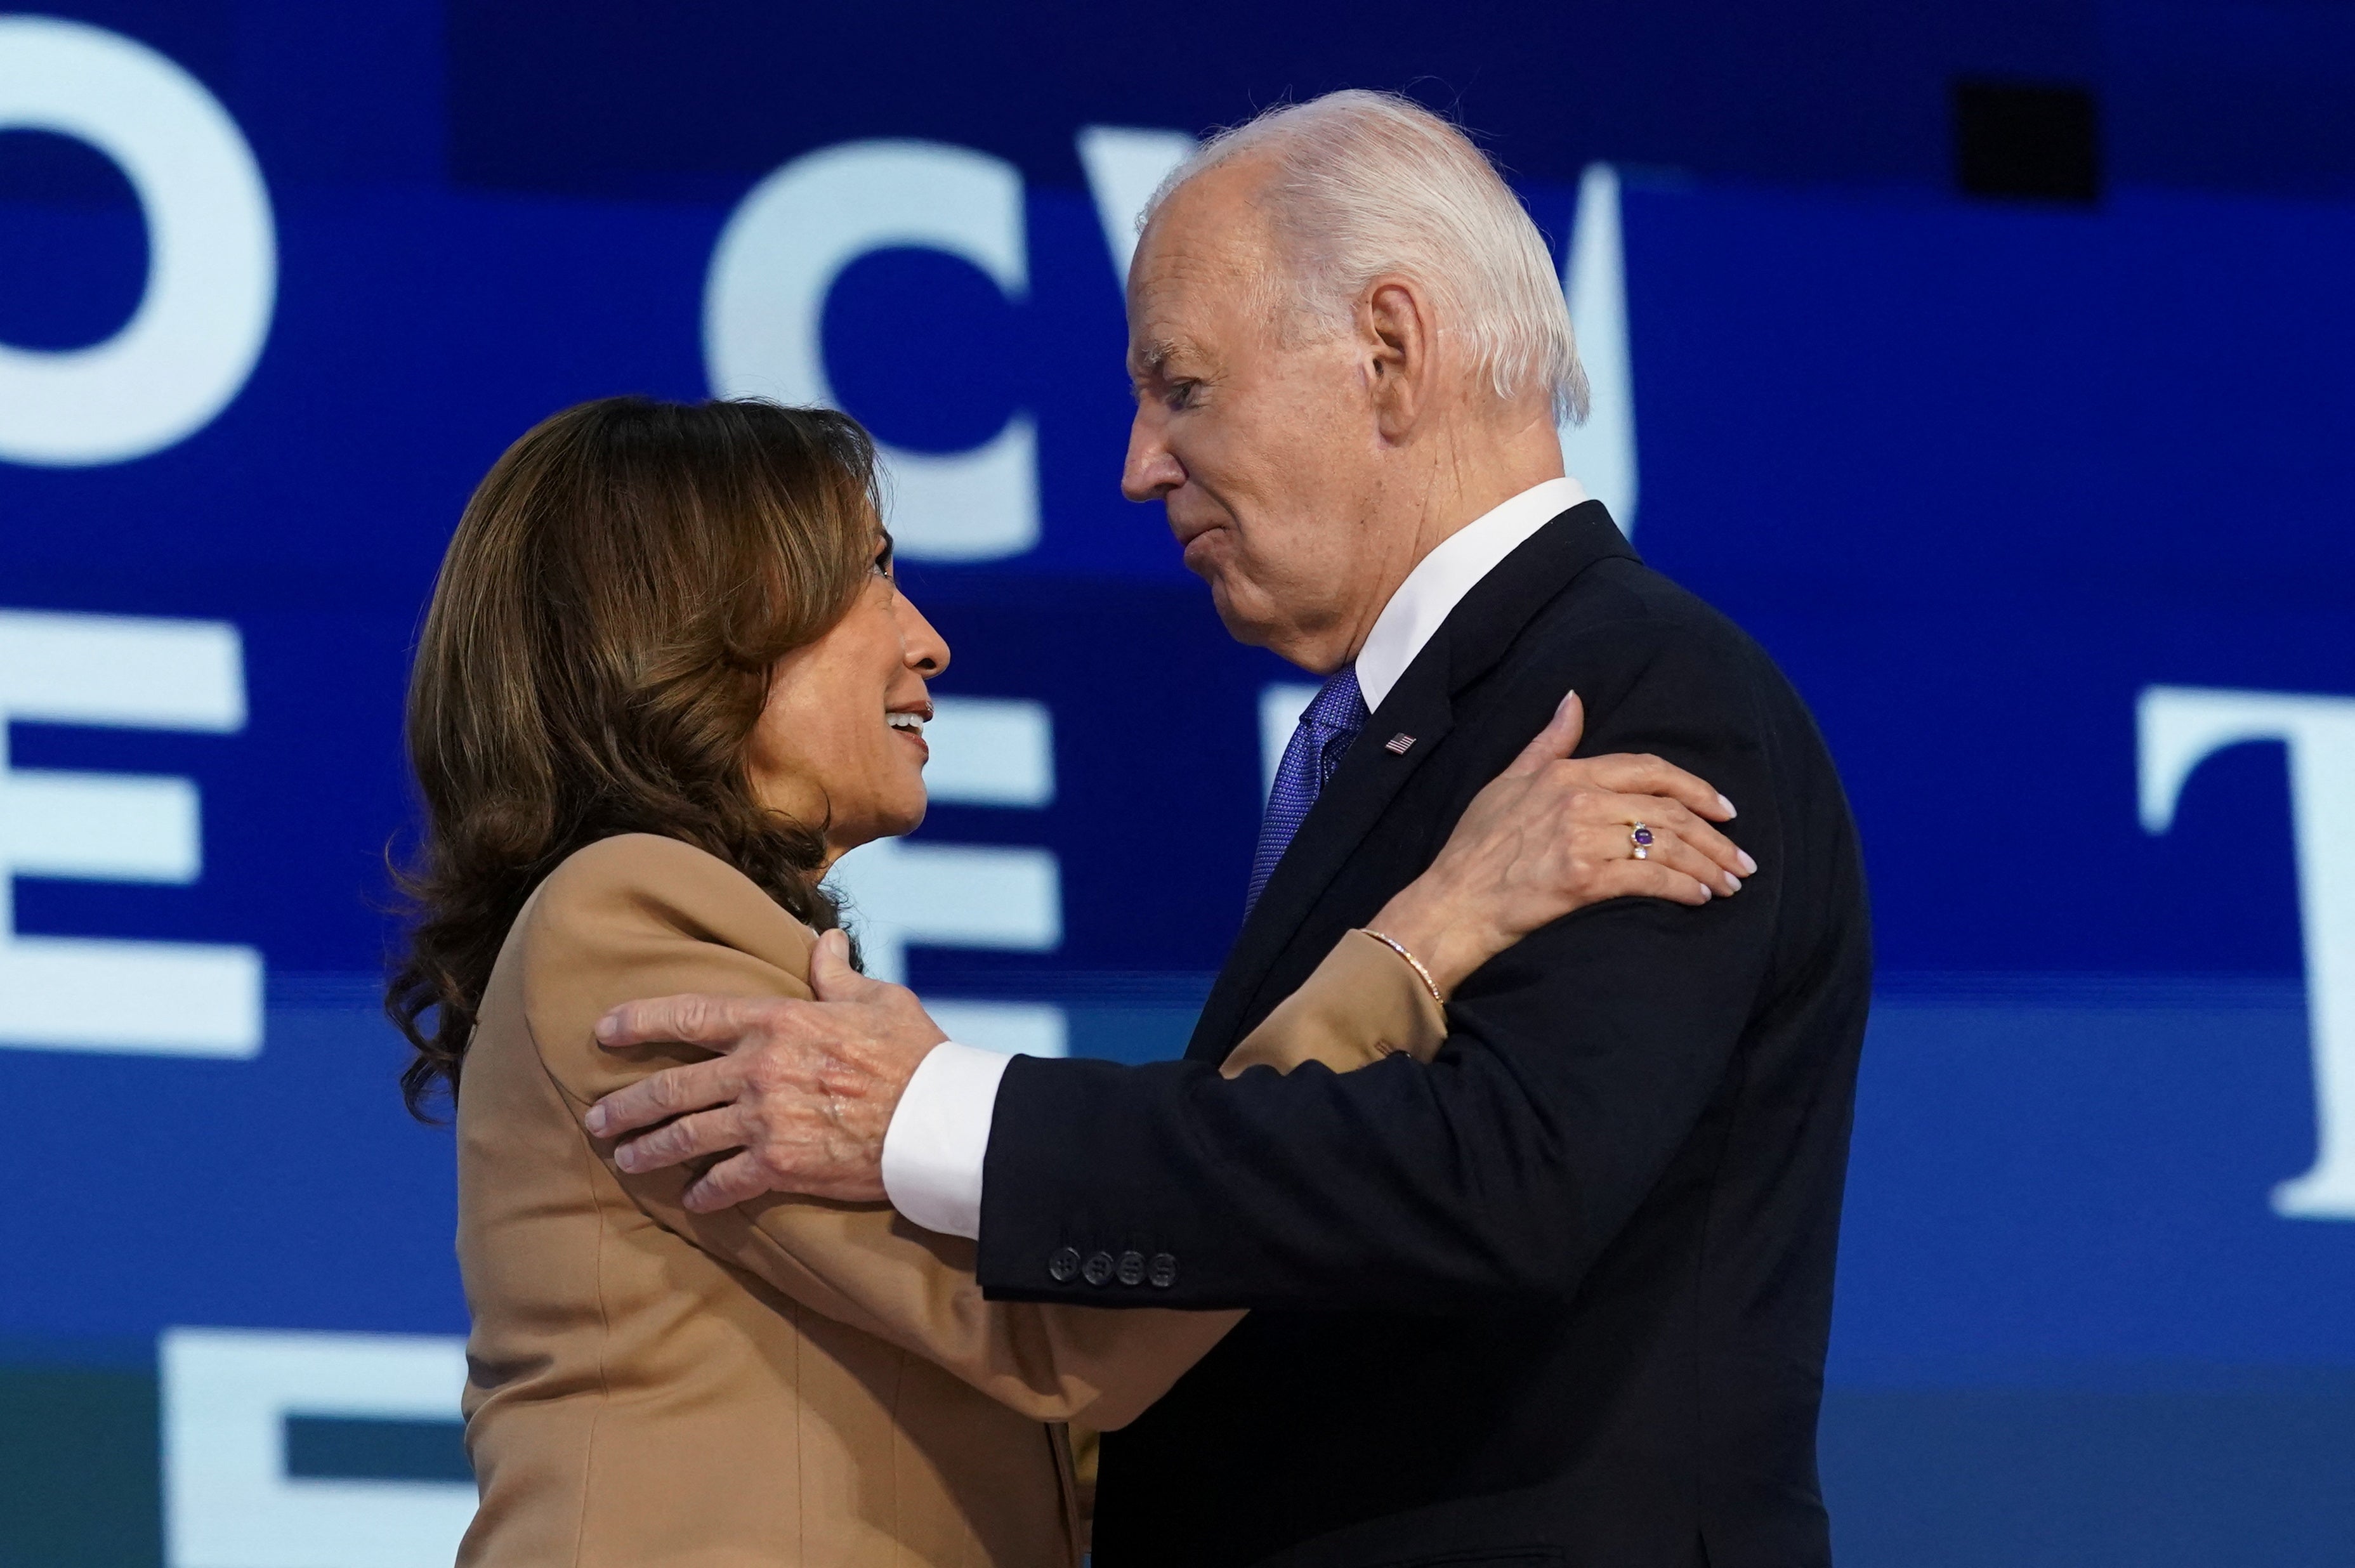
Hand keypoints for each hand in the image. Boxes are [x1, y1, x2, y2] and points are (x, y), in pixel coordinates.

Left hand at [581, 929, 946, 1209]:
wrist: (938, 1120)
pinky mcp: (780, 1166)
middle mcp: (758, 1070)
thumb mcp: (878, 999)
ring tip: (625, 1158)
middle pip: (671, 1087)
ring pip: (685, 1137)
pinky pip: (726, 1183)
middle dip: (625, 1105)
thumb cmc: (915, 1054)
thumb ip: (837, 974)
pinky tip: (692, 1198)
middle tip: (597, 1118)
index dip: (639, 1021)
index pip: (690, 1015)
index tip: (603, 1030)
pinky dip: (704, 1193)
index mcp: (777, 1021)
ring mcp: (764, 1121)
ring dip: (648, 1149)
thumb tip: (825, 941)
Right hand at [1369, 691, 1755, 993]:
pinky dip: (1682, 888)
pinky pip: (1649, 878)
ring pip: (1666, 845)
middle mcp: (1578, 800)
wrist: (1451, 905)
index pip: (1649, 771)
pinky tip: (1700, 898)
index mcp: (1566, 774)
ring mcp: (1581, 839)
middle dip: (1715, 837)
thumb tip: (1573, 700)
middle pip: (1669, 811)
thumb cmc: (1474, 849)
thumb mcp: (1507, 783)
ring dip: (1707, 866)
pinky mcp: (1583, 880)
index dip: (1696, 789)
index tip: (1725, 810)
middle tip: (1741, 860)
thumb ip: (1548, 744)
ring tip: (1730, 884)